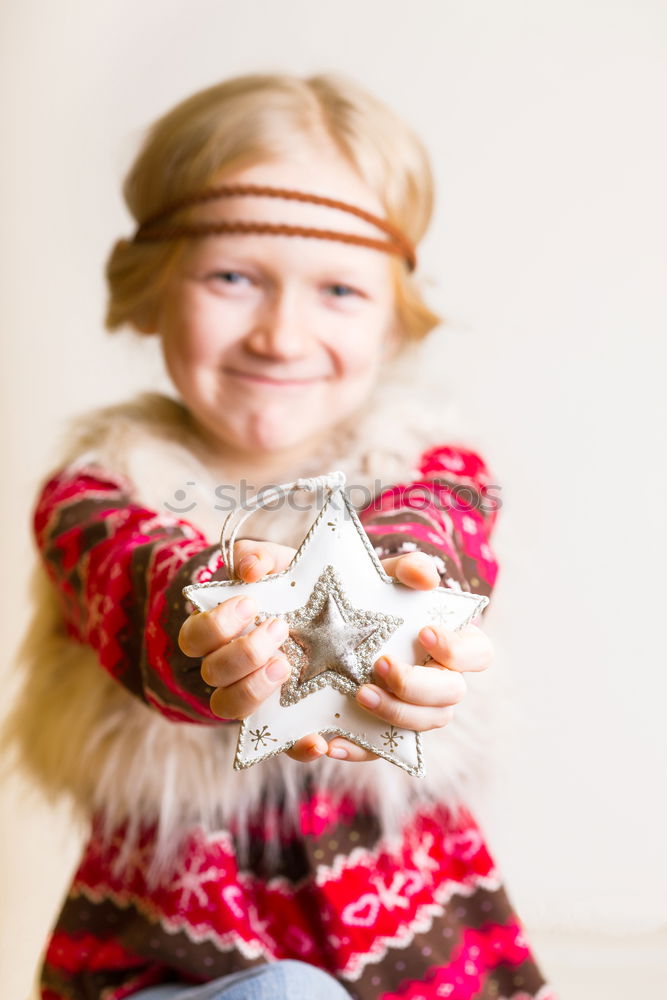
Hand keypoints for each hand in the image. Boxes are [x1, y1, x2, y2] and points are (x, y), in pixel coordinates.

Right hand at [178, 539, 325, 762]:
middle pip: (212, 675)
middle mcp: (226, 669)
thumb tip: (250, 569)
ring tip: (286, 666)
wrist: (327, 606)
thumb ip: (258, 557)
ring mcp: (253, 696)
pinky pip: (281, 743)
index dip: (216, 625)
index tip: (252, 603)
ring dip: (253, 690)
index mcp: (217, 633)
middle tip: (279, 629)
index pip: (194, 638)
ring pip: (230, 708)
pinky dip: (297, 746)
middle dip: (242, 653)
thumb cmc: (289, 583)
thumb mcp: (276, 563)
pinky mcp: (284, 721)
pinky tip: (318, 740)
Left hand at [325, 551, 494, 761]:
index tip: (425, 632)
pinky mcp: (384, 731)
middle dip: (418, 685)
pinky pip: (379, 749)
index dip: (457, 649)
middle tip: (380, 664)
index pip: (478, 654)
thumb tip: (425, 578)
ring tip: (358, 693)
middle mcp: (442, 682)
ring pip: (423, 726)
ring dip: (394, 714)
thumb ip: (408, 569)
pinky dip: (358, 749)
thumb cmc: (377, 596)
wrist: (336, 620)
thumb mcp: (389, 576)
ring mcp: (415, 710)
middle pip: (450, 697)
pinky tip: (332, 742)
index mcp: (455, 645)